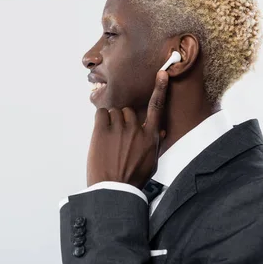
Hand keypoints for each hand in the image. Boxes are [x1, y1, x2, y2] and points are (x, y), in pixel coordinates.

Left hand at [86, 71, 168, 187]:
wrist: (114, 189)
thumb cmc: (132, 178)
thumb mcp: (151, 161)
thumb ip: (154, 143)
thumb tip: (158, 130)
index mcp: (151, 137)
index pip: (157, 107)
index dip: (160, 89)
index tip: (162, 74)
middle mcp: (137, 129)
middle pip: (128, 111)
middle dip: (123, 121)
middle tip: (118, 139)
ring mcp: (119, 128)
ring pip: (114, 112)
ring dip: (111, 122)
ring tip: (109, 141)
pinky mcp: (103, 130)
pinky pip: (101, 113)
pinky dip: (100, 120)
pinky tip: (101, 134)